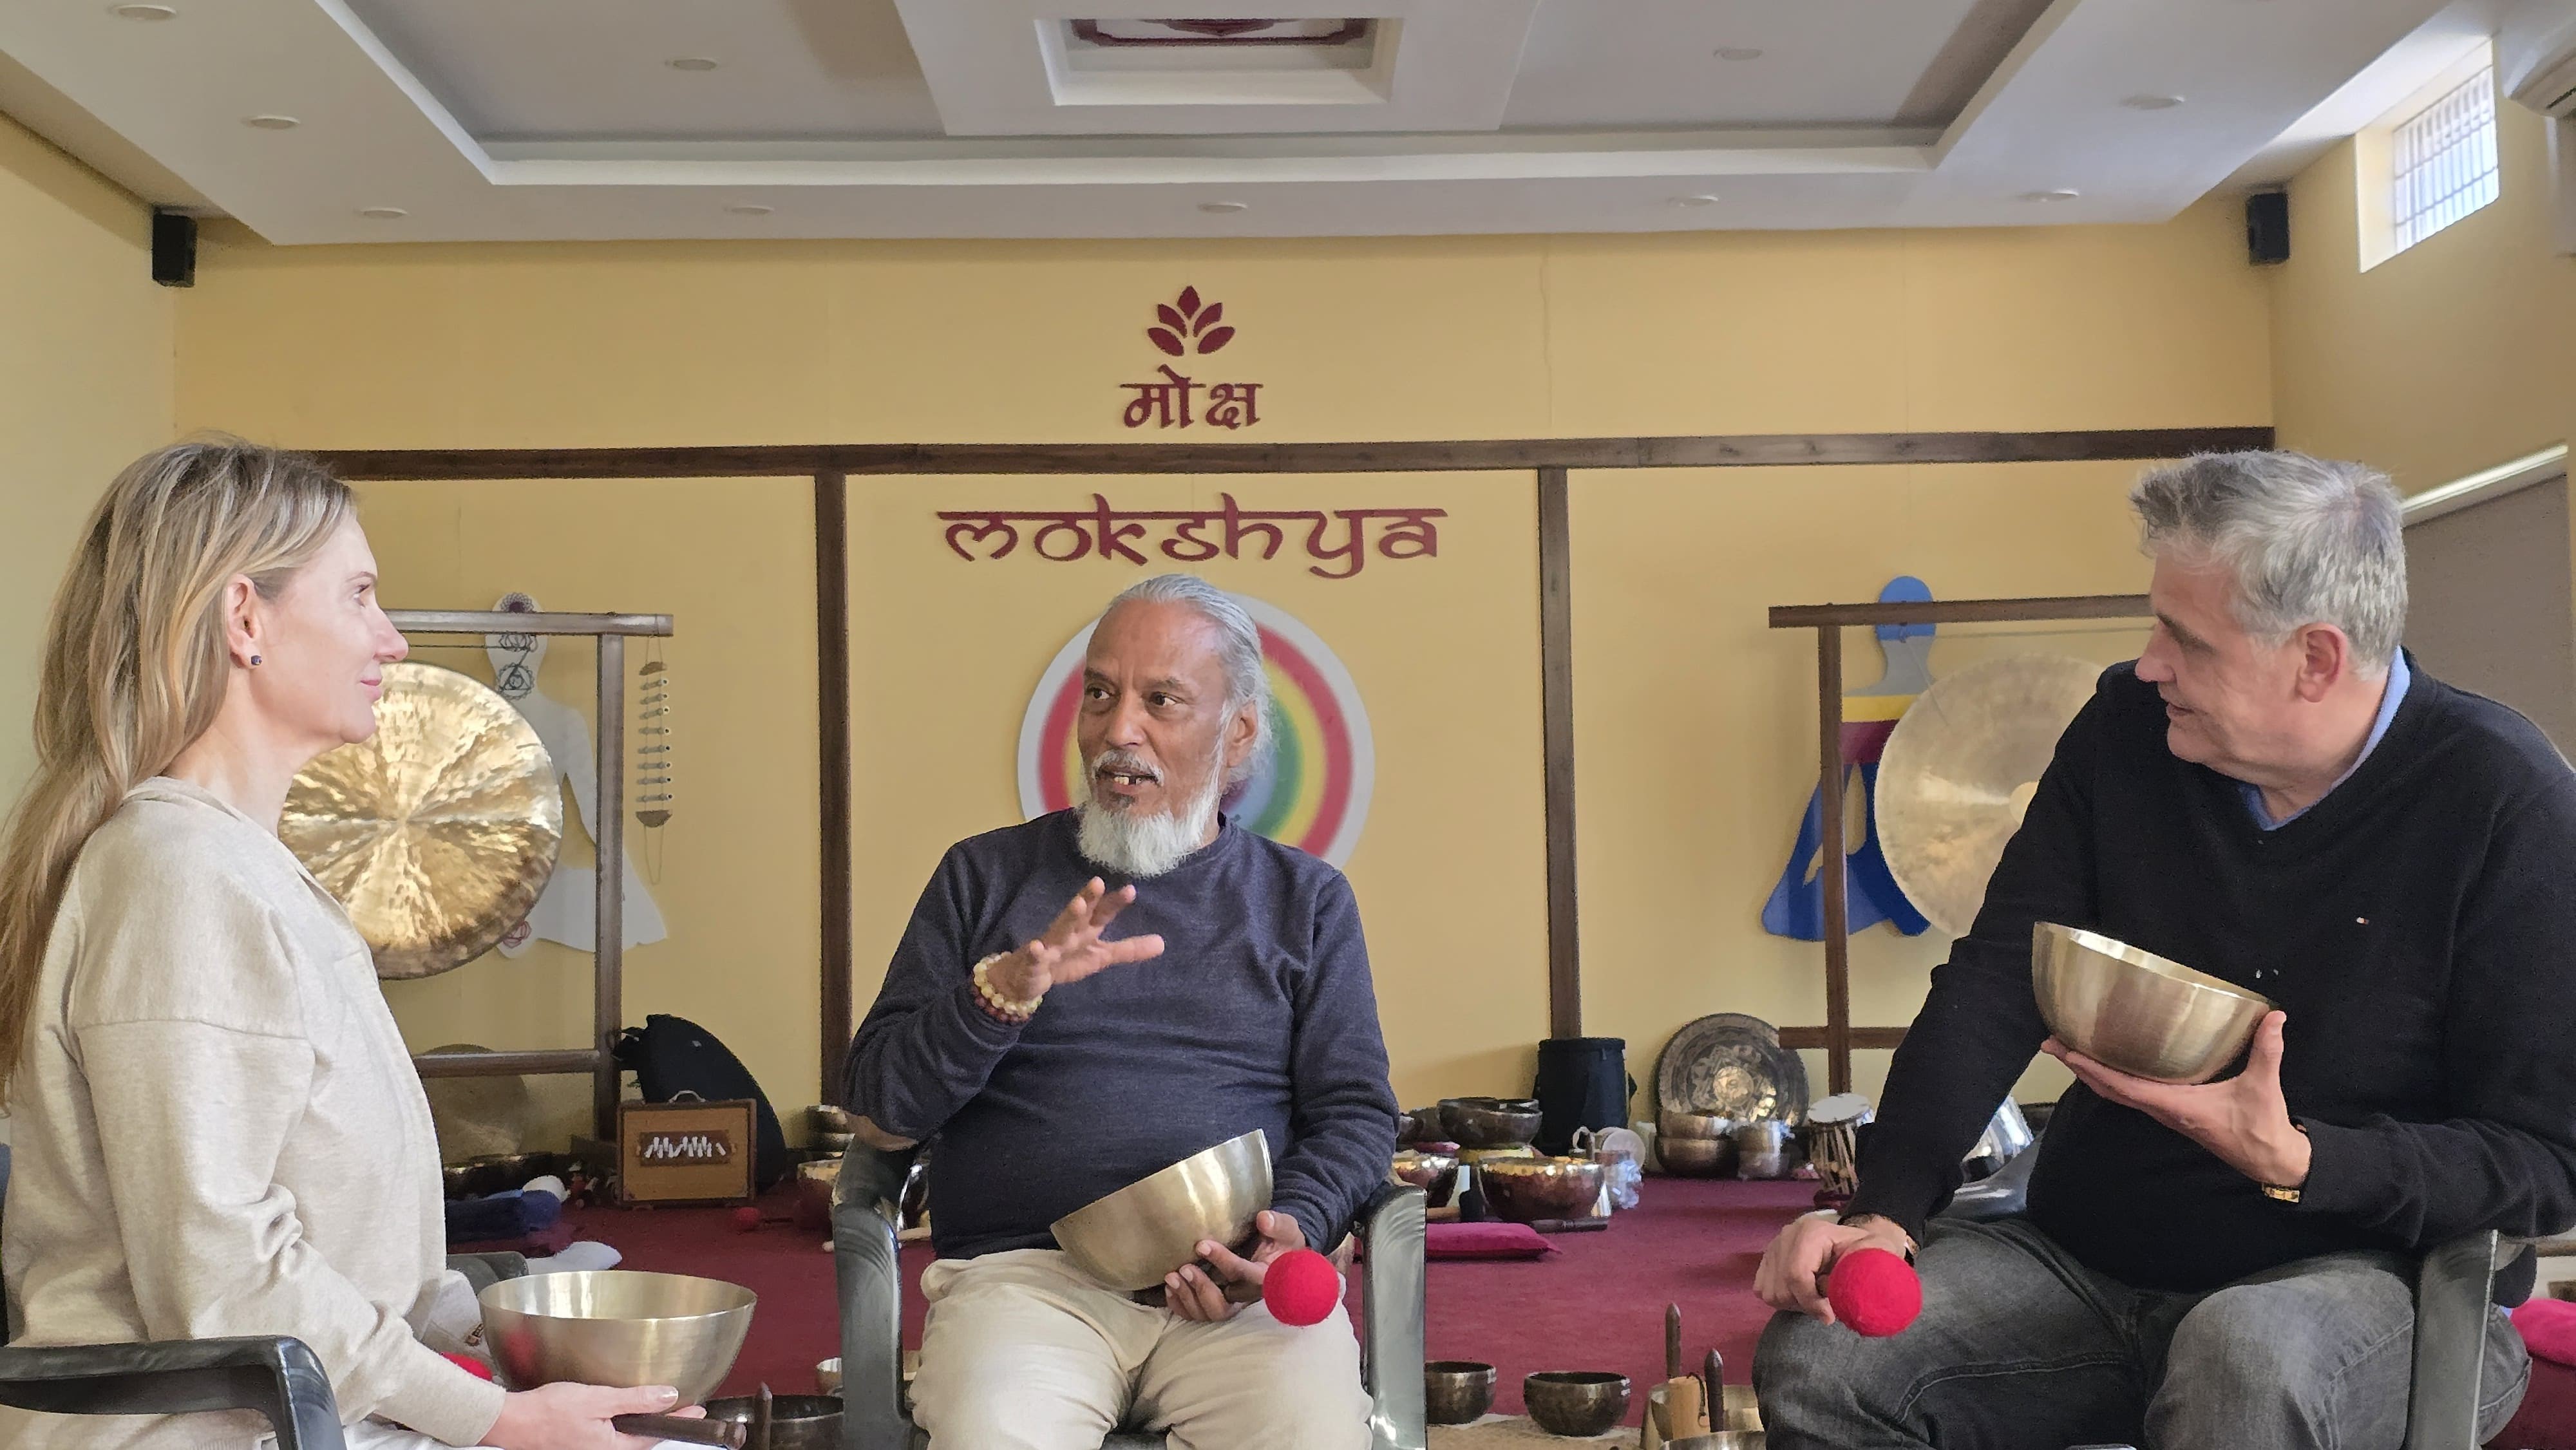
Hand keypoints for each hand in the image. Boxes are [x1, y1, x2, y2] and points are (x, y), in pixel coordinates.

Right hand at [483, 1382, 706, 1449]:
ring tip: (659, 1405)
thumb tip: (666, 1396)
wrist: (512, 1421)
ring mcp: (591, 1448)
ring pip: (625, 1436)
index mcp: (611, 1447)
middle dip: (662, 1423)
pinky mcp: (581, 1442)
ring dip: (642, 1421)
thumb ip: (634, 1400)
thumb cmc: (547, 1411)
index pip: (655, 1437)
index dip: (678, 1421)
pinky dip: (622, 1421)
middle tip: (683, 1407)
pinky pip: (610, 1433)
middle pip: (641, 1439)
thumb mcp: (597, 1399)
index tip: (698, 1411)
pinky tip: (623, 1409)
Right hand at [987, 879, 1165, 1001]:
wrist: (1026, 977)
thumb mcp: (1101, 956)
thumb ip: (1129, 949)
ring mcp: (1049, 946)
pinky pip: (1033, 956)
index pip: (1102, 913)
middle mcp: (1069, 933)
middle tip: (1098, 883)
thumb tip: (1162, 943)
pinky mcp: (1032, 962)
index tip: (1131, 890)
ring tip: (1077, 905)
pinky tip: (1036, 947)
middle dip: (1088, 898)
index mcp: (1086, 930)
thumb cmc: (1067, 960)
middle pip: (1080, 914)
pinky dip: (1034, 952)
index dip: (1114, 902)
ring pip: (1058, 930)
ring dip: (1068, 917)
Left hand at [1164, 1210, 1306, 1322]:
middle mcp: (1246, 1297)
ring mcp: (1231, 1303)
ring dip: (1187, 1297)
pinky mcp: (1218, 1303)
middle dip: (1201, 1288)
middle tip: (1185, 1267)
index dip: (1223, 1262)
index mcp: (1264, 1279)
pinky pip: (1197, 1315)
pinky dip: (1180, 1306)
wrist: (1281, 1258)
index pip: (1244, 1275)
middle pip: (1223, 1306)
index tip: (1202, 1244)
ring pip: (1208, 1314)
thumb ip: (1279, 1224)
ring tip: (1171, 1276)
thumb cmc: (1281, 1242)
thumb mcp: (1287, 1230)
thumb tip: (1263, 1218)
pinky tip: (1170, 1289)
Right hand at [1754, 1211, 1913, 1323]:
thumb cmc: (1868, 1251)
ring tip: (1816, 1298)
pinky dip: (1782, 1299)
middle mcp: (1787, 1235)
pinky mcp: (1767, 1259)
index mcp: (1811, 1232)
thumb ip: (1865, 1274)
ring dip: (1794, 1304)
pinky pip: (1762, 1290)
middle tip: (1827, 1306)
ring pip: (1771, 1293)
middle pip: (1782, 1288)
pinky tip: (1802, 1294)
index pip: (1796, 1274)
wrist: (1856, 1241)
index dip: (1811, 1302)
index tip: (1829, 1317)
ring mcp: (1774, 1247)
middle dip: (1806, 1304)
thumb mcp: (1876, 1255)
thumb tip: (1842, 1302)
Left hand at [2043, 1009, 2309, 1186]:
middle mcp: (2163, 1110)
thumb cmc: (2262, 1127)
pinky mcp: (2172, 1112)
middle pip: (2110, 1090)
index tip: (2068, 1053)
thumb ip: (2267, 1050)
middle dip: (2079, 1067)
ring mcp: (2165, 1113)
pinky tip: (2106, 1065)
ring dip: (2091, 1073)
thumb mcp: (2263, 1087)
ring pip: (2118, 1094)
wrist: (2269, 1159)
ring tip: (2069, 1051)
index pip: (2125, 1087)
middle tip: (2052, 1044)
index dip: (2094, 1070)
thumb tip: (2273, 1017)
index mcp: (2176, 1105)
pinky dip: (2112, 1079)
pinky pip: (2132, 1095)